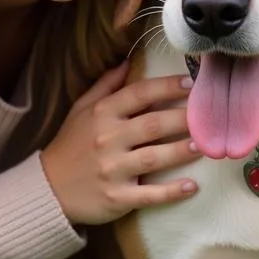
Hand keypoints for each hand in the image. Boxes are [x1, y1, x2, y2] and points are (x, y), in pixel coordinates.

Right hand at [40, 62, 200, 225]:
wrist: (48, 188)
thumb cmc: (71, 145)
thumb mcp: (81, 110)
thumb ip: (105, 86)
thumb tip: (128, 61)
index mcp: (102, 114)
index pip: (139, 94)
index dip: (167, 87)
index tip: (191, 83)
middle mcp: (107, 139)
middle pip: (153, 124)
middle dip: (184, 118)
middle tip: (210, 115)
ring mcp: (112, 169)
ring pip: (154, 158)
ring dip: (182, 151)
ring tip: (205, 145)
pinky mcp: (116, 197)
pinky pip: (148, 195)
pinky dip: (171, 192)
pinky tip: (192, 187)